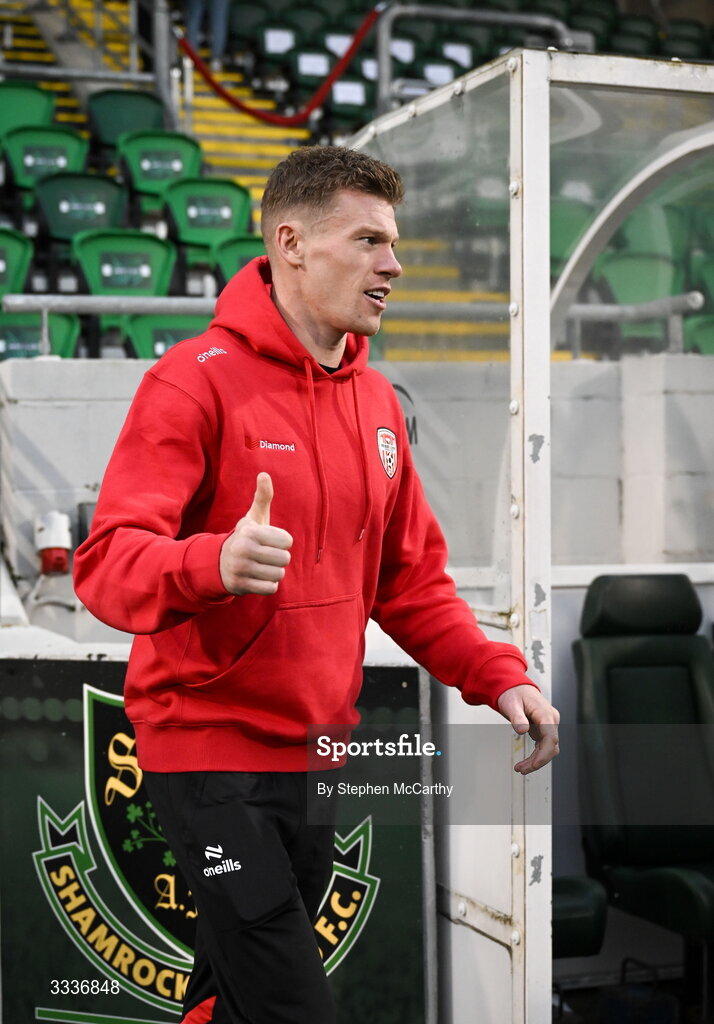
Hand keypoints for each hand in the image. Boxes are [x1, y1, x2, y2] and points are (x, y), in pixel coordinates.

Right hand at [219, 473, 292, 595]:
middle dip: (279, 558)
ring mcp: (241, 569)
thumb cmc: (245, 538)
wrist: (219, 562)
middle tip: (266, 555)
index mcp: (250, 531)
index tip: (271, 541)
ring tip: (262, 566)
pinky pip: (271, 588)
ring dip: (274, 572)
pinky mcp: (240, 586)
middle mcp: (243, 549)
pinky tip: (258, 577)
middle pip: (284, 559)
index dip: (283, 542)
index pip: (287, 541)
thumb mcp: (253, 518)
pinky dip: (268, 584)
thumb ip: (262, 497)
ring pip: (278, 575)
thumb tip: (264, 474)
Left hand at [496, 683, 559, 774]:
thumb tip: (522, 730)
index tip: (533, 765)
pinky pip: (543, 746)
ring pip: (548, 749)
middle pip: (551, 746)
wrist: (514, 686)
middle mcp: (551, 720)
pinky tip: (525, 763)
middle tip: (521, 770)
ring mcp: (549, 725)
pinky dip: (535, 756)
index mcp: (545, 713)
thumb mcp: (511, 704)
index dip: (544, 754)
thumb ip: (517, 717)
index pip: (551, 738)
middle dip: (538, 761)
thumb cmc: (513, 693)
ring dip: (536, 761)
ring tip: (520, 768)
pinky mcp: (544, 729)